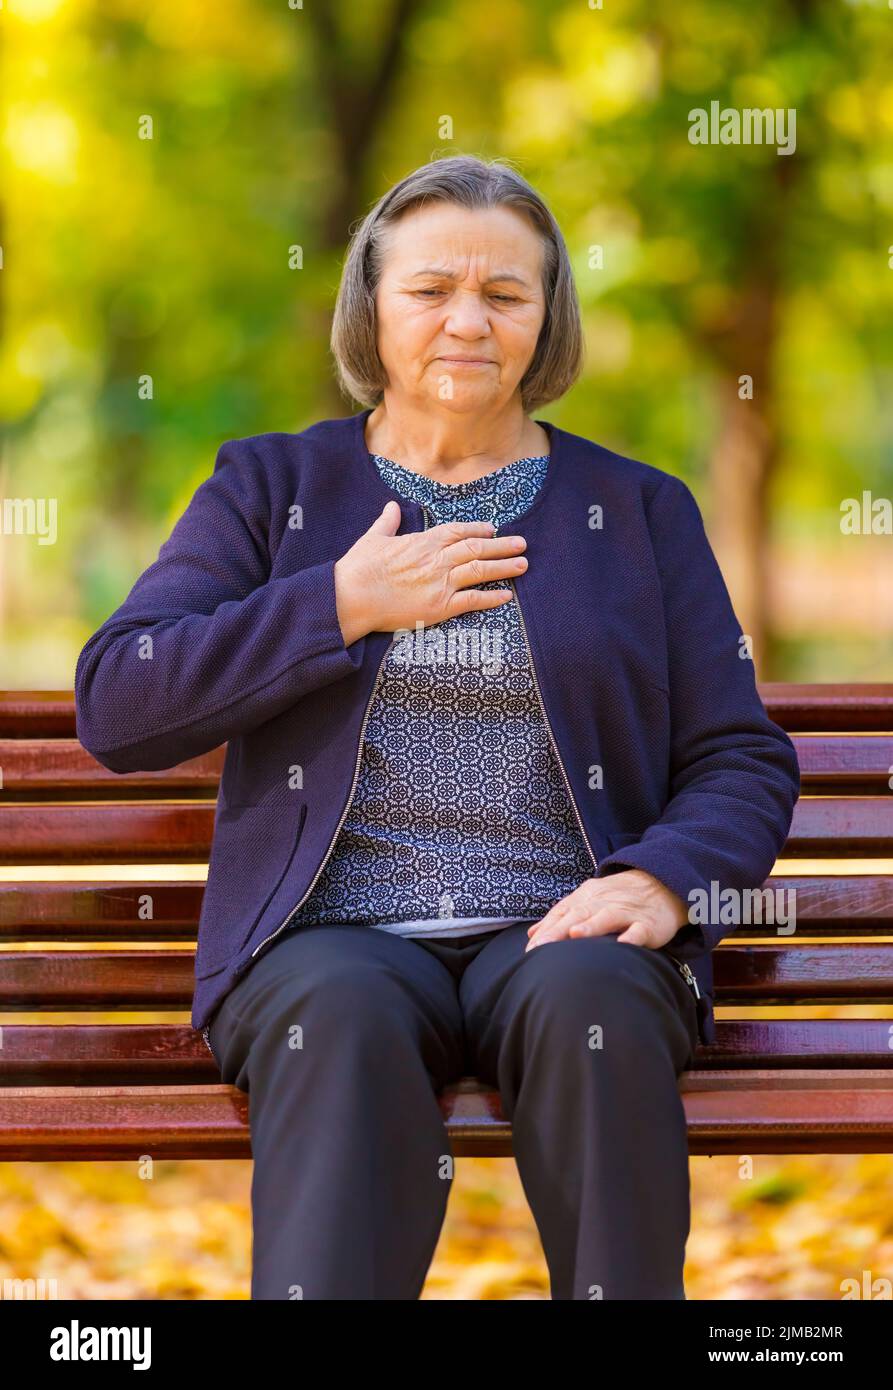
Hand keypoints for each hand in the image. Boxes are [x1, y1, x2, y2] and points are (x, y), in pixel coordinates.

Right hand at [334, 500, 527, 643]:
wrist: (352, 597)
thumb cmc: (359, 568)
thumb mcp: (373, 538)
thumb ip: (387, 522)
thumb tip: (392, 506)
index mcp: (423, 541)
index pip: (458, 531)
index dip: (479, 529)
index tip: (493, 528)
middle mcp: (437, 559)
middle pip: (477, 548)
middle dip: (502, 546)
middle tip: (522, 543)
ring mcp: (440, 583)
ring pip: (480, 571)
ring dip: (504, 567)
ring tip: (523, 564)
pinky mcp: (440, 607)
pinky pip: (472, 601)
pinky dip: (491, 598)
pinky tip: (507, 596)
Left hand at [525, 868, 688, 951]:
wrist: (662, 884)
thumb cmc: (619, 898)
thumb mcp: (588, 901)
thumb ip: (561, 917)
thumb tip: (533, 934)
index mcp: (587, 897)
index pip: (562, 913)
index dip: (546, 931)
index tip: (529, 951)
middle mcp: (604, 902)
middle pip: (578, 915)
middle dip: (558, 931)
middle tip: (540, 949)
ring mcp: (626, 912)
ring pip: (607, 917)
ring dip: (591, 926)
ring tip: (575, 935)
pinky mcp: (648, 923)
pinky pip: (639, 930)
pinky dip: (631, 936)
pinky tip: (623, 944)